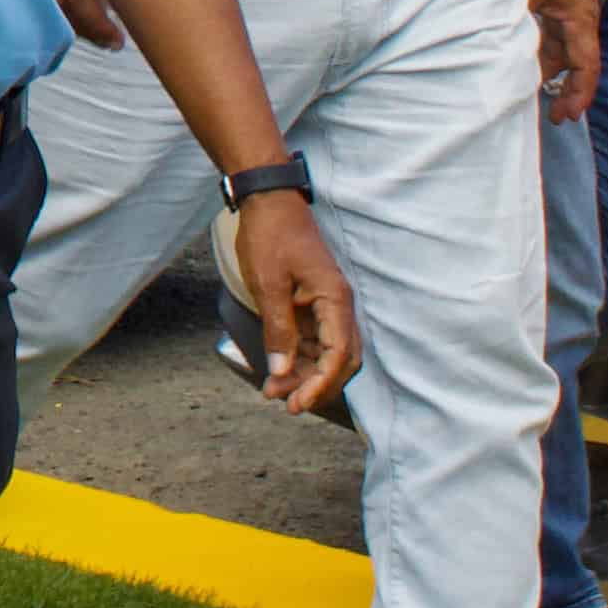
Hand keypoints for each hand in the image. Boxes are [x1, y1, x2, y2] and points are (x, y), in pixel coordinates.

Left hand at [229, 193, 359, 413]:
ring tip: (273, 393)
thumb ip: (278, 329)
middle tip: (286, 404)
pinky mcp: (312, 304)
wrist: (268, 202)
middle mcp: (338, 306)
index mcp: (335, 300)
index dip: (320, 384)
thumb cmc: (270, 237)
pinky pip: (312, 340)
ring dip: (303, 374)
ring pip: (325, 353)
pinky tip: (277, 372)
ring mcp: (326, 305)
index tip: (298, 403)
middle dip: (316, 386)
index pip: (338, 355)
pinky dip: (297, 358)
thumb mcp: (268, 285)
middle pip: (339, 360)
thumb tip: (282, 372)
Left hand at [517, 0, 600, 127]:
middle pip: (575, 62)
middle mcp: (579, 17)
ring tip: (532, 92)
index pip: (586, 66)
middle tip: (553, 116)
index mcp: (579, 19)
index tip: (568, 115)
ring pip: (561, 48)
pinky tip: (523, 59)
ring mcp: (568, 9)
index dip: (579, 93)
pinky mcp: (556, 0)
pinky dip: (540, 49)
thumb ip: (513, 19)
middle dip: (565, 89)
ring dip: (550, 69)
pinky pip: (551, 33)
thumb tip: (495, 49)